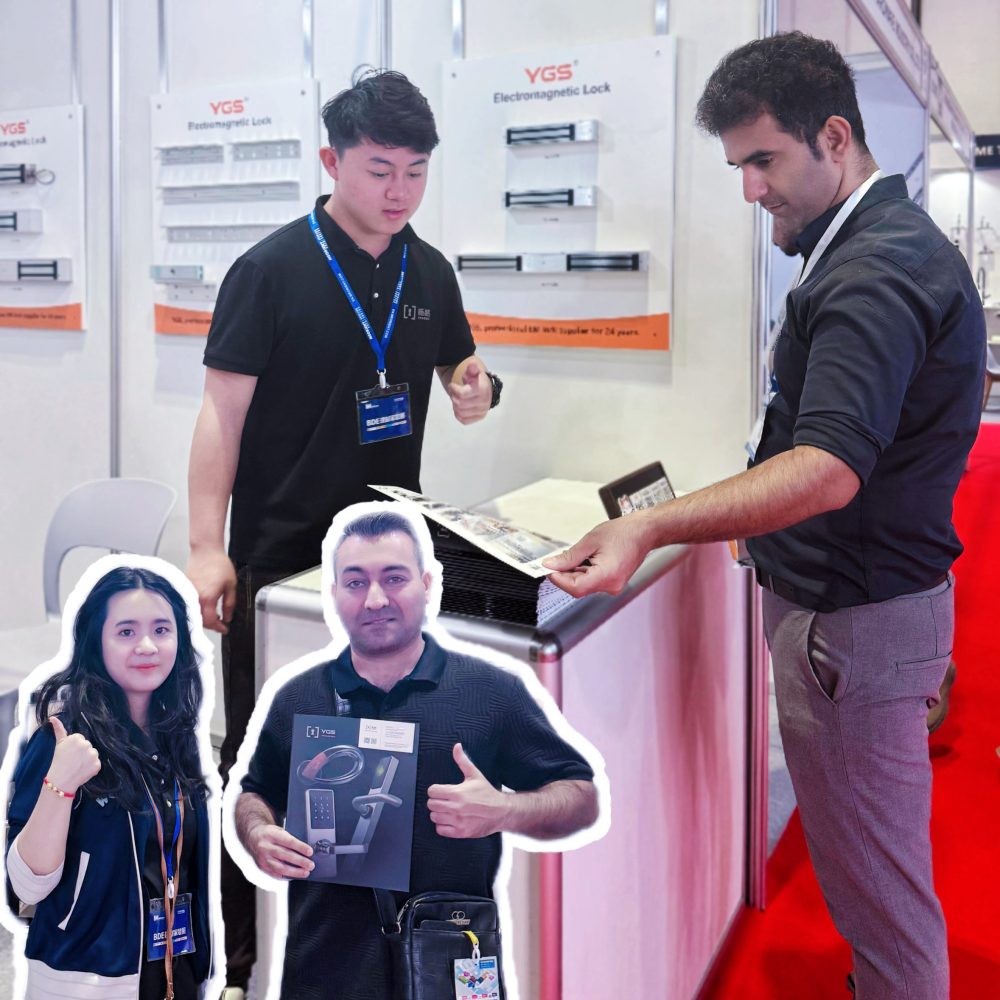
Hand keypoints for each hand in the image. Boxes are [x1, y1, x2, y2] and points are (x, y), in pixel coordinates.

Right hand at [47, 718, 100, 794]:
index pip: (79, 739)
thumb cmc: (56, 762)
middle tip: (71, 761)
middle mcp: (87, 744)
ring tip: (76, 766)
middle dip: (81, 752)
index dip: (73, 747)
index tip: (67, 754)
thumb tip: (52, 718)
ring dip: (87, 759)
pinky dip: (91, 768)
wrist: (57, 782)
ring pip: (92, 754)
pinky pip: (96, 764)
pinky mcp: (97, 765)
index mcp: (77, 738)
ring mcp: (93, 755)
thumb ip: (58, 730)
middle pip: (87, 746)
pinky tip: (82, 771)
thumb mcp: (57, 744)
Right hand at [186, 548, 236, 632]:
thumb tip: (228, 618)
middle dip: (211, 625)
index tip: (225, 629)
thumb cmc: (219, 564)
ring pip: (194, 614)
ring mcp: (187, 594)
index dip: (219, 628)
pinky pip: (189, 605)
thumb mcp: (231, 585)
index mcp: (207, 598)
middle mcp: (194, 598)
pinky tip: (206, 607)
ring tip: (215, 616)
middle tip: (221, 623)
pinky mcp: (184, 590)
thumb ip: (230, 604)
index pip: (211, 622)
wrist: (206, 550)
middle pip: (200, 620)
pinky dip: (198, 610)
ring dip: (204, 618)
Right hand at [247, 824, 314, 878]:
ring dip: (295, 871)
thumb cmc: (269, 833)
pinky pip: (275, 874)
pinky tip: (294, 876)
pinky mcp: (262, 867)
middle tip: (311, 865)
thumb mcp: (279, 830)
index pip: (288, 842)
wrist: (252, 836)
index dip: (300, 847)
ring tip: (305, 872)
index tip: (310, 852)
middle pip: (285, 855)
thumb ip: (289, 838)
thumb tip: (304, 849)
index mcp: (272, 835)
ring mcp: (263, 858)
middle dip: (300, 861)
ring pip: (280, 867)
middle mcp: (266, 847)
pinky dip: (285, 876)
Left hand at [427, 743, 508, 838]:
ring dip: (438, 813)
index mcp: (457, 792)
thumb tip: (457, 746)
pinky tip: (450, 820)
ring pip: (434, 817)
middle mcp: (455, 807)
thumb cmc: (487, 793)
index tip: (441, 791)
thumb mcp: (475, 775)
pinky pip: (440, 830)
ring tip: (447, 810)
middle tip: (444, 800)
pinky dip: (442, 826)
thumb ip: (462, 761)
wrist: (501, 811)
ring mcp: (457, 821)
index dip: (435, 790)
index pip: (432, 791)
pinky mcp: (460, 832)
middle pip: (431, 804)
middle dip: (436, 801)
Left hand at [447, 360, 491, 424]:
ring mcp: (482, 411)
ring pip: (460, 412)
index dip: (453, 390)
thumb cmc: (476, 380)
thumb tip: (472, 364)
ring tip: (458, 399)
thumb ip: (472, 369)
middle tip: (454, 392)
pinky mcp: (479, 418)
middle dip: (454, 397)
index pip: (462, 394)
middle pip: (459, 404)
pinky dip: (459, 414)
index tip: (452, 385)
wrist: (486, 390)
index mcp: (482, 390)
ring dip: (455, 405)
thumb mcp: (474, 372)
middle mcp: (484, 402)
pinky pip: (463, 420)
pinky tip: (461, 407)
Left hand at [542, 512, 656, 596]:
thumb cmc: (624, 533)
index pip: (575, 587)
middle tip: (553, 562)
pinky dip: (584, 572)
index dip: (558, 579)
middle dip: (564, 575)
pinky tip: (583, 560)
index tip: (548, 569)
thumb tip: (551, 565)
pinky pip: (593, 581)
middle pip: (578, 588)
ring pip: (585, 585)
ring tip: (571, 556)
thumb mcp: (590, 541)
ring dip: (573, 573)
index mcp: (606, 576)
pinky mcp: (614, 582)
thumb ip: (569, 556)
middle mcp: (611, 585)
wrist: (645, 531)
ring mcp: (614, 585)